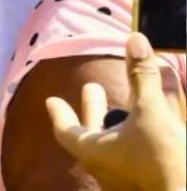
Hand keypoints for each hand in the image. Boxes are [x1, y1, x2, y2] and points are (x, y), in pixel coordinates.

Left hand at [46, 33, 186, 190]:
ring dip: (122, 118)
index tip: (52, 101)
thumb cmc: (164, 163)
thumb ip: (143, 78)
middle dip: (93, 109)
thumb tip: (135, 39)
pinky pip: (140, 152)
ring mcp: (127, 180)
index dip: (60, 115)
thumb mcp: (153, 113)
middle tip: (91, 88)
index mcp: (95, 152)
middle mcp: (106, 168)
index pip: (67, 132)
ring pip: (119, 143)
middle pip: (92, 135)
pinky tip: (158, 117)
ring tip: (130, 98)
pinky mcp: (150, 183)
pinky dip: (144, 131)